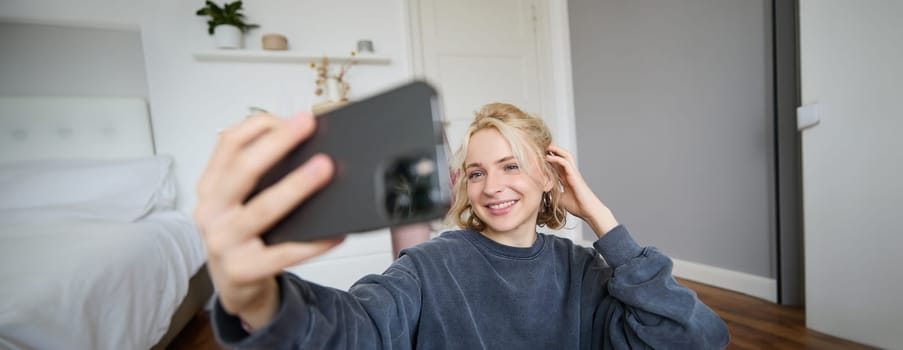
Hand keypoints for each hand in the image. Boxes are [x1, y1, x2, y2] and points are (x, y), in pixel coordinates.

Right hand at [194, 113, 343, 328]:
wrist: (235, 284)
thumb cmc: (244, 233)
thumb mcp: (239, 200)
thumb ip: (258, 173)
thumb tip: (305, 147)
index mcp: (210, 187)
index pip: (228, 145)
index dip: (259, 126)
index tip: (292, 116)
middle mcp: (211, 212)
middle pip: (243, 170)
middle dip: (277, 144)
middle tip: (308, 125)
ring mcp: (224, 243)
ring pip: (263, 209)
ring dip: (296, 186)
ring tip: (325, 168)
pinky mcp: (244, 270)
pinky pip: (285, 253)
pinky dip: (313, 242)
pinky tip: (336, 231)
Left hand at [545, 145, 618, 236]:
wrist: (588, 211)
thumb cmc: (577, 206)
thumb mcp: (560, 199)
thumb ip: (552, 193)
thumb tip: (542, 191)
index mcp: (567, 178)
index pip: (558, 164)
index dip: (549, 158)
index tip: (538, 155)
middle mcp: (571, 173)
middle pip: (563, 156)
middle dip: (553, 150)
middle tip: (541, 146)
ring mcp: (574, 173)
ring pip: (566, 156)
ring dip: (555, 150)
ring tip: (545, 147)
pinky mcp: (575, 176)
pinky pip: (566, 163)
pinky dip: (557, 159)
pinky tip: (548, 157)